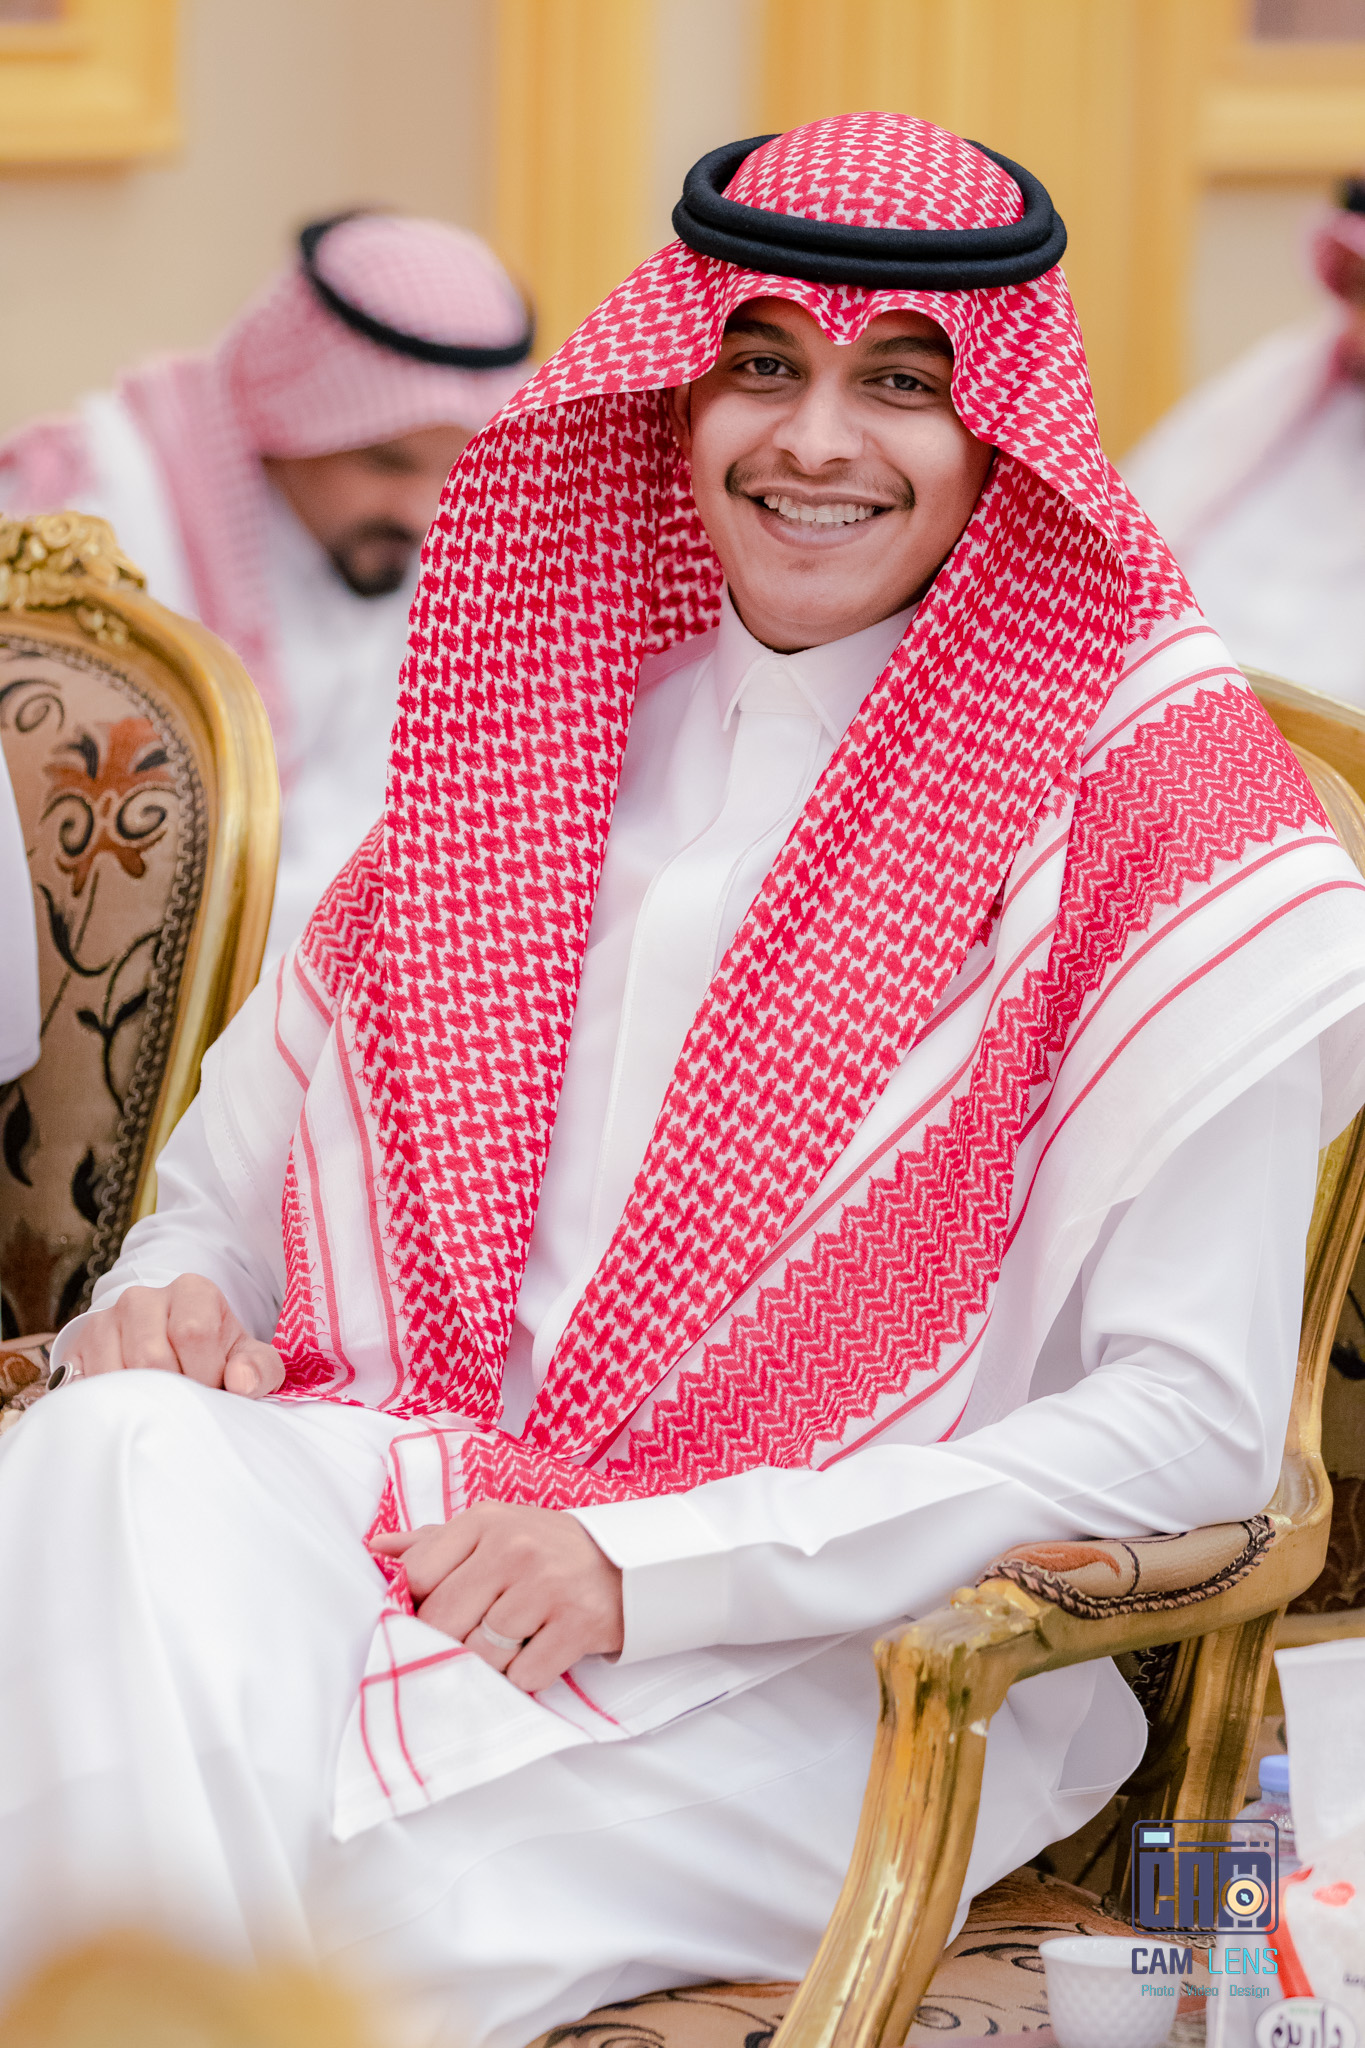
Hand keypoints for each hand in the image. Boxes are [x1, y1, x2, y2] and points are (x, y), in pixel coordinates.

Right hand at [63, 1274, 284, 1397]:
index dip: (206, 1373)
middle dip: (175, 1390)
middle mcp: (142, 1297)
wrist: (171, 1354)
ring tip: (160, 1401)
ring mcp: (104, 1321)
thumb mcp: (247, 1359)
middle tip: (185, 1400)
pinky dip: (112, 1404)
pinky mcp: (77, 1349)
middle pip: (152, 1356)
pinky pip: (89, 1386)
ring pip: (117, 1373)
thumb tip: (241, 1382)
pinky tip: (132, 1405)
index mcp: (192, 1290)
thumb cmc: (217, 1357)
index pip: (194, 1333)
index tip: (213, 1387)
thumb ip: (259, 1369)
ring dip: (142, 1400)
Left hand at [371, 1501, 623, 1692]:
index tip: (441, 1612)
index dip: (421, 1606)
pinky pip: (524, 1675)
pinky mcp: (577, 1625)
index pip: (417, 1577)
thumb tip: (375, 1549)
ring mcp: (547, 1586)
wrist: (631, 1561)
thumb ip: (433, 1541)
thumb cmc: (547, 1548)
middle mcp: (514, 1548)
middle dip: (453, 1640)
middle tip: (476, 1635)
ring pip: (481, 1654)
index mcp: (484, 1521)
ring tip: (513, 1641)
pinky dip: (527, 1675)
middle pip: (443, 1622)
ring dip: (492, 1661)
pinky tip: (540, 1651)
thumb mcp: (493, 1529)